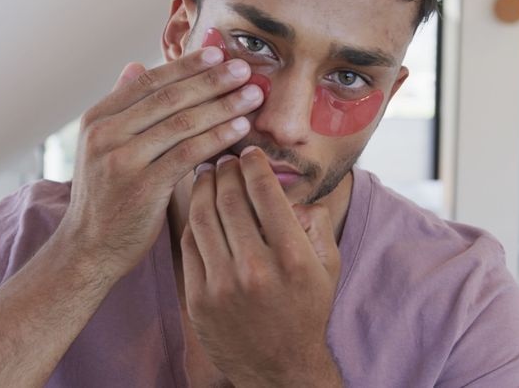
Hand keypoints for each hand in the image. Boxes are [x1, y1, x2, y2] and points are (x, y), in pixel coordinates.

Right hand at [59, 47, 263, 277]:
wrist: (88, 249)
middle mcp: (105, 134)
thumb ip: (122, 108)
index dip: (185, 65)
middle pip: (168, 98)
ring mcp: (122, 161)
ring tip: (252, 95)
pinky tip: (240, 128)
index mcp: (97, 119)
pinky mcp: (142, 187)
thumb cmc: (105, 197)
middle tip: (243, 69)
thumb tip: (134, 65)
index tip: (218, 53)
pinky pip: (188, 154)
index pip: (148, 82)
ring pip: (181, 123)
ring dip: (222, 105)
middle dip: (210, 80)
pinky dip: (217, 137)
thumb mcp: (102, 147)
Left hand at [180, 147, 343, 387]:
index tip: (249, 153)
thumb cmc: (307, 310)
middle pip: (229, 199)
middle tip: (224, 158)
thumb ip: (316, 224)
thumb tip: (293, 193)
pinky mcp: (198, 299)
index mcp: (292, 257)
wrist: (281, 368)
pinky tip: (197, 206)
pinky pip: (189, 245)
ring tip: (207, 174)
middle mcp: (256, 269)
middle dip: (225, 170)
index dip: (253, 164)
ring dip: (202, 188)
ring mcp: (223, 286)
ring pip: (202, 217)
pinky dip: (191, 219)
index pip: (265, 192)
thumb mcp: (329, 266)